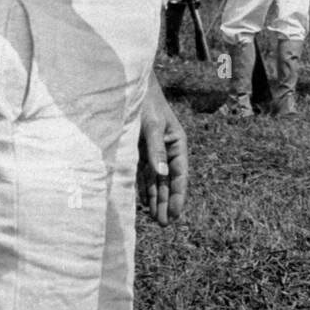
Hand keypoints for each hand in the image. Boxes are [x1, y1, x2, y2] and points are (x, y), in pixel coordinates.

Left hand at [138, 72, 187, 226]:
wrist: (130, 86)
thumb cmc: (146, 102)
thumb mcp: (152, 125)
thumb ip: (156, 150)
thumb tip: (162, 175)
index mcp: (176, 142)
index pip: (179, 174)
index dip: (178, 195)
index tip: (175, 215)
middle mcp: (166, 149)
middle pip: (168, 181)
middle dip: (166, 202)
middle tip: (164, 224)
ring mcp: (152, 150)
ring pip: (155, 179)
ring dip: (155, 198)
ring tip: (155, 218)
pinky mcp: (139, 149)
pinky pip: (142, 173)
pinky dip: (143, 187)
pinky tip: (143, 201)